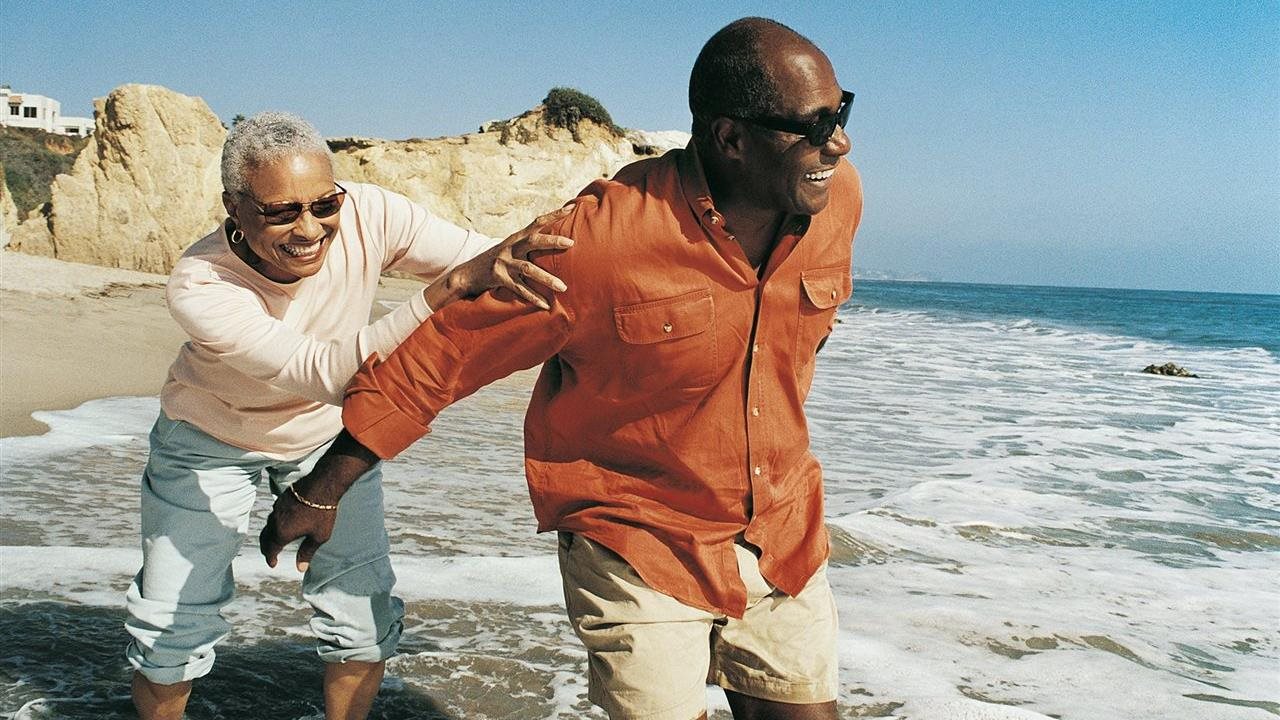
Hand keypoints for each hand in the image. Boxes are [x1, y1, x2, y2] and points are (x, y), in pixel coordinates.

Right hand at [259, 488, 336, 571]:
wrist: (321, 486)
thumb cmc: (322, 512)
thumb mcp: (318, 536)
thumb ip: (307, 552)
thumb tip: (300, 568)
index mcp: (282, 533)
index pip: (271, 549)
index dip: (270, 558)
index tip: (272, 564)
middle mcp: (275, 521)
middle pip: (265, 538)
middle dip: (266, 548)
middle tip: (270, 555)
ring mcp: (277, 509)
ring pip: (268, 525)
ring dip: (269, 535)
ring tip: (274, 540)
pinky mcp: (281, 499)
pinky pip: (274, 515)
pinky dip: (274, 523)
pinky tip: (282, 523)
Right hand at [449, 205, 574, 309]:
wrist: (468, 273)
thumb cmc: (497, 260)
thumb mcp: (511, 247)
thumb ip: (528, 244)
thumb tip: (554, 242)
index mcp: (516, 238)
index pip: (537, 222)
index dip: (554, 215)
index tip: (571, 208)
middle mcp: (511, 248)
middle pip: (533, 241)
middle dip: (552, 241)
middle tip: (571, 243)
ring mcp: (504, 263)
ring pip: (529, 269)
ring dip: (547, 279)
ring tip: (563, 287)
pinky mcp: (499, 279)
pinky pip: (520, 289)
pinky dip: (534, 297)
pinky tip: (546, 304)